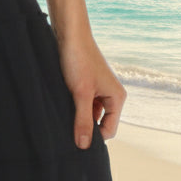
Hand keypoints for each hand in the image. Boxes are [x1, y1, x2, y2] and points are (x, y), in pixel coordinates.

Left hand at [54, 28, 126, 147]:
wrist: (70, 34)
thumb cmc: (78, 60)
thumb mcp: (80, 94)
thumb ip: (83, 120)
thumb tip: (84, 146)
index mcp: (117, 98)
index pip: (109, 130)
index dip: (93, 138)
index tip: (74, 140)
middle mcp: (111, 95)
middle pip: (100, 123)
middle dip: (85, 127)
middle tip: (67, 129)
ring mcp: (99, 90)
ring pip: (90, 113)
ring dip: (78, 116)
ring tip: (63, 112)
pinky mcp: (88, 85)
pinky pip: (83, 103)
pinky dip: (74, 107)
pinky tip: (62, 104)